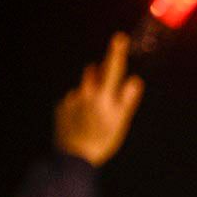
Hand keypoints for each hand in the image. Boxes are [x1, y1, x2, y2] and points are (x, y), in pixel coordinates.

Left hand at [54, 33, 144, 166]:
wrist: (74, 158)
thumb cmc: (103, 140)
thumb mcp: (120, 121)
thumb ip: (127, 99)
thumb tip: (135, 81)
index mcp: (102, 95)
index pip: (112, 68)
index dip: (117, 52)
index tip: (120, 38)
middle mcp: (85, 93)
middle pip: (94, 72)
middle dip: (101, 75)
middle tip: (107, 93)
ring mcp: (71, 99)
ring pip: (83, 87)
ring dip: (90, 93)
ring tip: (94, 115)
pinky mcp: (61, 107)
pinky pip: (73, 99)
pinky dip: (79, 106)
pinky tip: (81, 122)